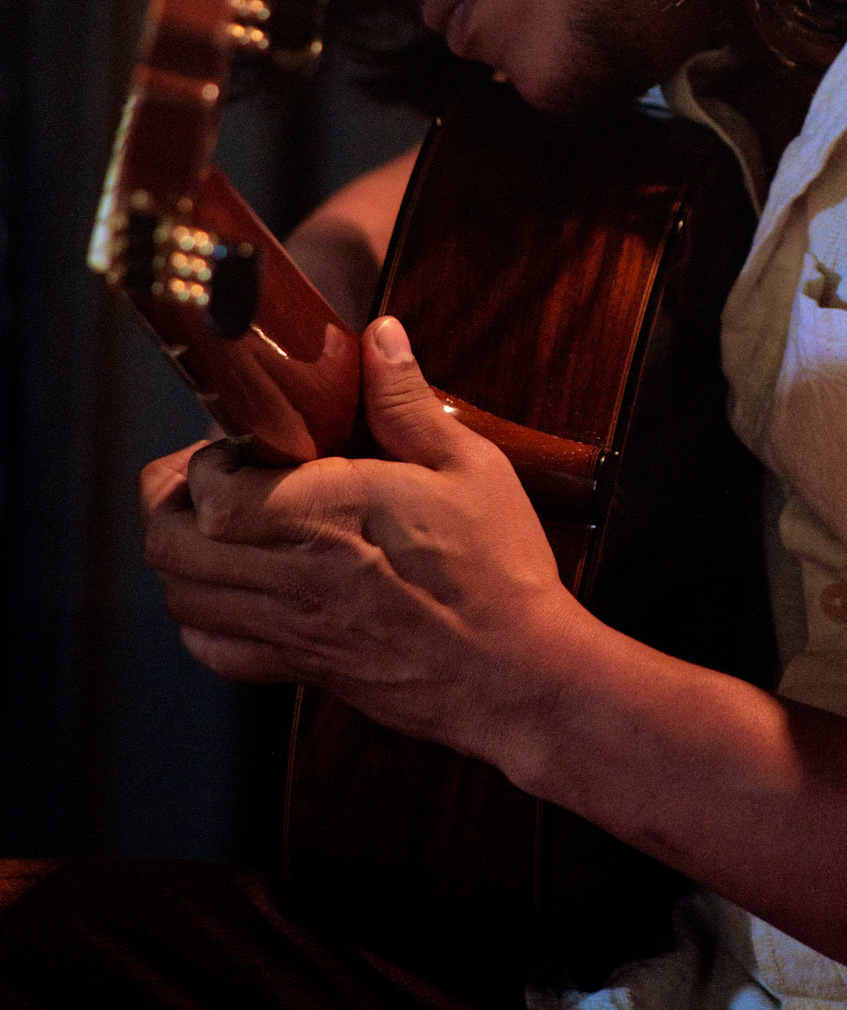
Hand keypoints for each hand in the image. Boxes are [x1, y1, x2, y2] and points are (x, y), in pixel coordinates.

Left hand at [140, 316, 584, 773]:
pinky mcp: (301, 667)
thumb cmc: (497, 569)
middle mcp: (293, 578)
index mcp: (328, 518)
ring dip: (183, 552)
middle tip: (215, 472)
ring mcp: (291, 630)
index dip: (209, 459)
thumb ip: (407, 402)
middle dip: (172, 499)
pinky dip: (203, 614)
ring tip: (223, 521)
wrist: (516, 673)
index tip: (248, 440)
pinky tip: (238, 583)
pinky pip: (213, 649)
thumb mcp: (469, 466)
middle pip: (168, 545)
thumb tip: (379, 336)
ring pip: (181, 597)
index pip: (210, 491)